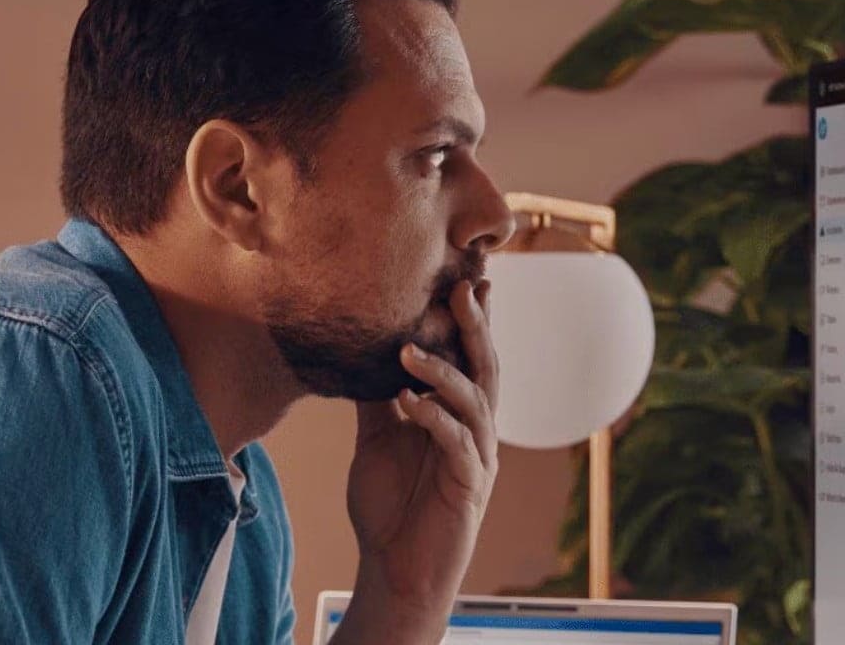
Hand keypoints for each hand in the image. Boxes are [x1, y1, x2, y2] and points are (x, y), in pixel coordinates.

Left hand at [333, 279, 497, 643]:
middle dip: (475, 326)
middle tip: (462, 287)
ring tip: (408, 349)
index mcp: (457, 415)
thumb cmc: (390, 504)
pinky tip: (410, 402)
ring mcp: (476, 457)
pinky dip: (436, 419)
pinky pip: (459, 444)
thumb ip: (376, 396)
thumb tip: (360, 348)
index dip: (471, 319)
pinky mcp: (468, 486)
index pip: (468, 357)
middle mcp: (475, 430)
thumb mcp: (376, 438)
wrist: (393, 567)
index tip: (466, 276)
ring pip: (475, 401)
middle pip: (484, 367)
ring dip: (443, 371)